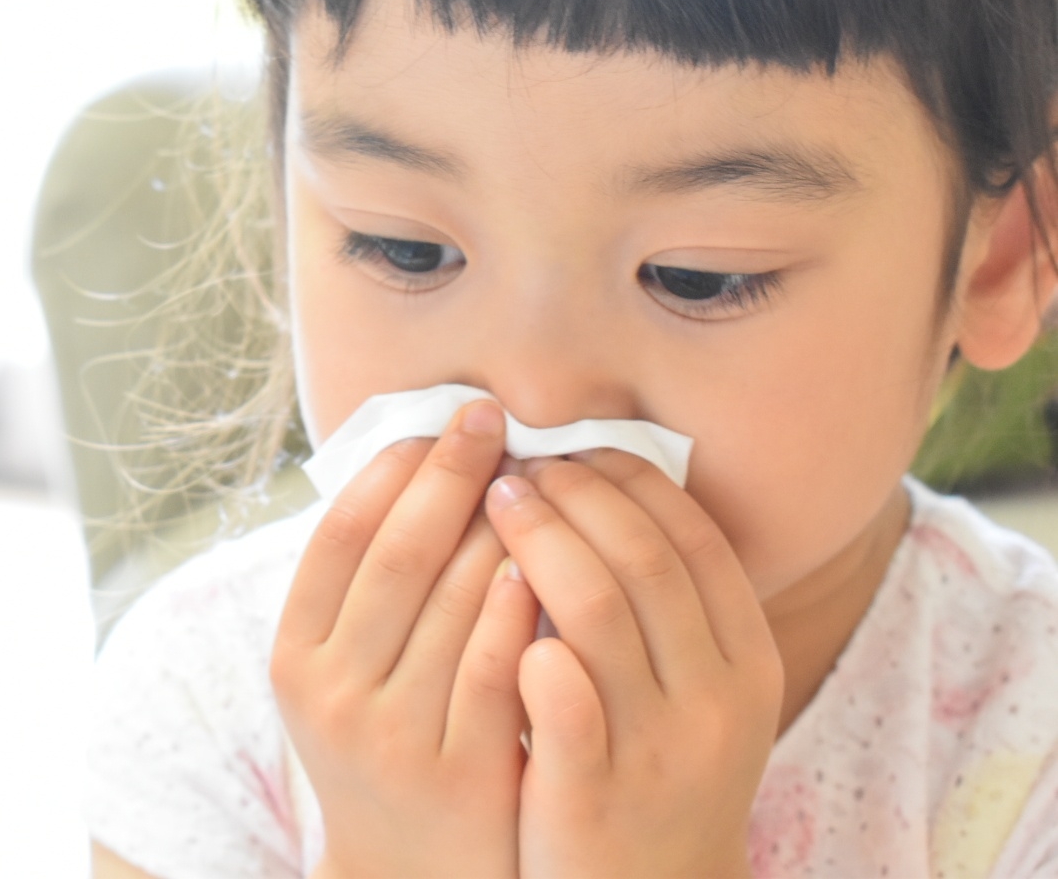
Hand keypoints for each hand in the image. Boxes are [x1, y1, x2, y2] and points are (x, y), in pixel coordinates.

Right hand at [274, 401, 540, 878]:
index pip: (340, 535)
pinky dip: (518, 602)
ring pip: (451, 599)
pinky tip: (547, 559)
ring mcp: (393, 736)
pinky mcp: (459, 774)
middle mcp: (332, 693)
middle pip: (398, 554)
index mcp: (295, 655)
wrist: (410, 873)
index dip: (392, 469)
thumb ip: (369, 588)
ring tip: (532, 474)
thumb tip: (417, 458)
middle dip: (450, 474)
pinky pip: (495, 664)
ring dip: (497, 524)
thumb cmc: (390, 743)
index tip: (440, 422)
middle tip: (492, 420)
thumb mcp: (347, 672)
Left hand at [485, 450, 783, 877]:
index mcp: (747, 662)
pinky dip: (533, 642)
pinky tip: (497, 594)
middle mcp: (718, 700)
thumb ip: (664, 606)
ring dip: (540, 541)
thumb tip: (604, 485)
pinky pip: (567, 704)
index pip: (693, 537)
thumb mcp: (690, 690)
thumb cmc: (651, 770)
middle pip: (643, 559)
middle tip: (518, 464)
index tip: (571, 445)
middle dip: (574, 495)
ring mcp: (659, 750)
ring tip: (492, 502)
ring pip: (599, 613)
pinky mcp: (594, 793)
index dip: (628, 479)